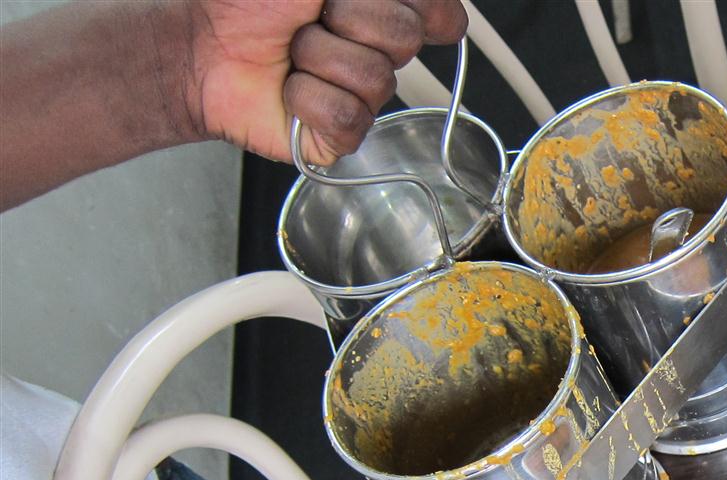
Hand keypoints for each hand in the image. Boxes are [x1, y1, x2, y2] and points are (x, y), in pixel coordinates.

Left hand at [174, 0, 467, 163]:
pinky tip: (289, 91)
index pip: (442, 12)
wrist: (198, 44)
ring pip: (375, 79)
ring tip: (292, 55)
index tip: (371, 0)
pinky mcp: (341, 134)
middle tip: (313, 19)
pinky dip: (308, 99)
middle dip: (350, 20)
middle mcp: (378, 51)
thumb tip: (441, 3)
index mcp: (380, 8)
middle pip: (406, 38)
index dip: (425, 6)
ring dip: (319, 58)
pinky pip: (348, 117)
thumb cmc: (245, 1)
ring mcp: (363, 95)